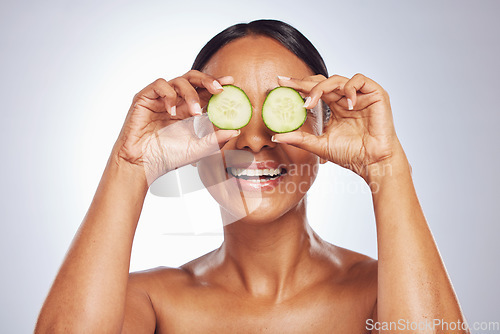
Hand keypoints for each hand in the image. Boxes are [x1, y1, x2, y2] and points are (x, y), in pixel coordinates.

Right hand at [111, 70, 238, 184]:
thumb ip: (216, 140)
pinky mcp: (145, 98)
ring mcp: (160, 98)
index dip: (217, 84)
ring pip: (179, 80)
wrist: (143, 164)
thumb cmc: (167, 157)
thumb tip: (236, 131)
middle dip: (208, 80)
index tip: (231, 81)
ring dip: (191, 94)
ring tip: (195, 113)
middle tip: (219, 88)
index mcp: (187, 109)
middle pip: (193, 79)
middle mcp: (175, 101)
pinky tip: (173, 111)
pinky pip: (160, 85)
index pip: (204, 91)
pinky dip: (170, 95)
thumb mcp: (198, 149)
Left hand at [273, 73, 400, 180]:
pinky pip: (359, 80)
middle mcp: (346, 98)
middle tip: (288, 84)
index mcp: (334, 107)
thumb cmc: (350, 154)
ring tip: (311, 101)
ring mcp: (360, 95)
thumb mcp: (319, 145)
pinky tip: (345, 104)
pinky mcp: (375, 94)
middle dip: (304, 82)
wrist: (372, 162)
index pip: (314, 91)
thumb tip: (275, 137)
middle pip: (322, 82)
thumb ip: (299, 138)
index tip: (280, 84)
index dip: (298, 86)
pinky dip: (349, 88)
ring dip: (321, 87)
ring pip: (337, 79)